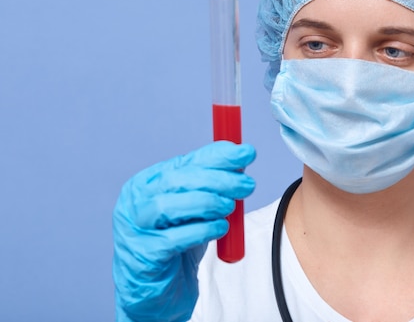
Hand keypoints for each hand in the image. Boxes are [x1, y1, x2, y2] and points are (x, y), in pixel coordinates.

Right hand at [112, 141, 255, 321]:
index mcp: (148, 183)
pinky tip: (219, 228)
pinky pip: (171, 240)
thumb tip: (241, 156)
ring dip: (206, 203)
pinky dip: (200, 231)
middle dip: (217, 179)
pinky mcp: (142, 257)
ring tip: (230, 207)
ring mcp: (134, 230)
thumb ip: (212, 184)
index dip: (216, 155)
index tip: (246, 153)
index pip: (184, 162)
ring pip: (166, 206)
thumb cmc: (177, 244)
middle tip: (247, 185)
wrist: (158, 293)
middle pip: (175, 181)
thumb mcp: (196, 208)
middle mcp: (135, 202)